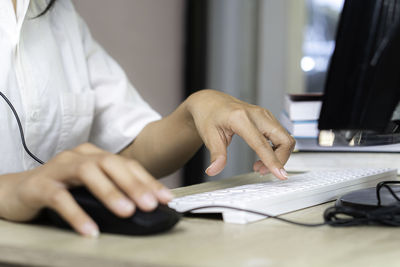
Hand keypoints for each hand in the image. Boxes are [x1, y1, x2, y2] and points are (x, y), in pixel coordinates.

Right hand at [0, 143, 172, 236]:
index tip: (166, 198)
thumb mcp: (90, 186)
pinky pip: (60, 198)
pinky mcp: (41, 185)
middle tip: (150, 204)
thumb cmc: (60, 188)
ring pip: (88, 173)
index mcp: (94, 155)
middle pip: (110, 163)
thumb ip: (112, 189)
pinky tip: (90, 230)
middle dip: (133, 184)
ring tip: (127, 212)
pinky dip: (77, 214)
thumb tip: (144, 204)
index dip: (148, 180)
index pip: (127, 164)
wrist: (17, 191)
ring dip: (110, 193)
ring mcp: (59, 168)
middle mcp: (79, 156)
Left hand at [185, 90, 295, 179]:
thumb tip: (214, 170)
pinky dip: (277, 150)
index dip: (272, 161)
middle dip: (279, 160)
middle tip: (261, 171)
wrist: (210, 101)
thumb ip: (216, 154)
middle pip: (284, 140)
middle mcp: (257, 114)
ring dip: (278, 156)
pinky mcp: (267, 118)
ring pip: (286, 138)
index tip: (280, 175)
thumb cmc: (209, 115)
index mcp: (241, 118)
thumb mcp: (209, 136)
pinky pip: (281, 136)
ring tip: (258, 166)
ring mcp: (264, 115)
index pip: (262, 143)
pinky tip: (262, 156)